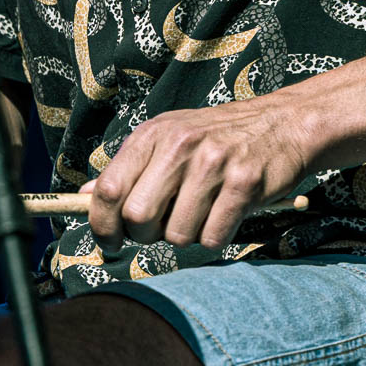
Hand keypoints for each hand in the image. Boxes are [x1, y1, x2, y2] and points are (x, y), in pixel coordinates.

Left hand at [84, 100, 309, 255]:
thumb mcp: (168, 138)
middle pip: (138, 219)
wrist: (284, 123)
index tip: (110, 241)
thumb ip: (128, 168)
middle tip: (164, 225)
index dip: (102, 225)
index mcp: (153, 134)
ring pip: (176, 236)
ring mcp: (213, 163)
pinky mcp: (244, 184)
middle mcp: (179, 145)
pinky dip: (215, 237)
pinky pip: (212, 239)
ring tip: (201, 212)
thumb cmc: (218, 137)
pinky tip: (225, 214)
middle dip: (146, 236)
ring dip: (186, 236)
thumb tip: (82, 197)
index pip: (108, 190)